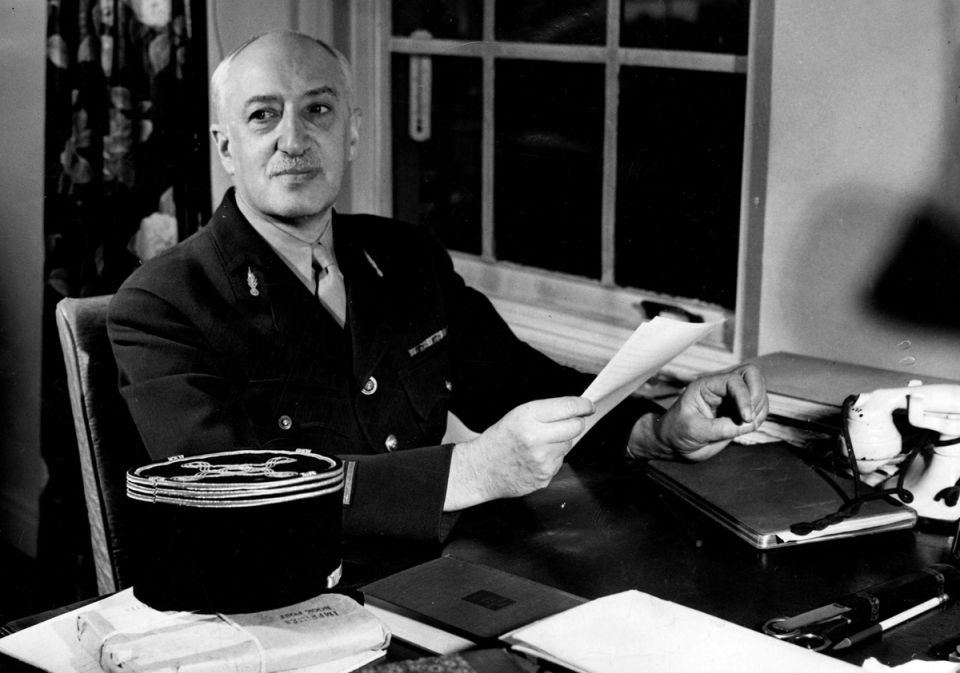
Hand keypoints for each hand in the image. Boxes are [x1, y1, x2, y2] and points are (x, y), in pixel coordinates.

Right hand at [444, 396, 594, 510]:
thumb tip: (578, 410)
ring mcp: (541, 459)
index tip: (589, 406)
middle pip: (576, 426)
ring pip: (569, 444)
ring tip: (539, 444)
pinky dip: (553, 458)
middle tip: (566, 422)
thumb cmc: (500, 439)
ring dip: (561, 442)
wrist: (481, 470)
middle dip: (575, 423)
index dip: (583, 405)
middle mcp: (536, 437)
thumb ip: (546, 411)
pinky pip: (560, 462)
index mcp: (527, 417)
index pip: (568, 407)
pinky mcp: (544, 476)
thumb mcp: (517, 415)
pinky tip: (535, 458)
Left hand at [629, 364, 767, 461]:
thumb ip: (718, 428)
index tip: (745, 418)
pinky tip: (749, 426)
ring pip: (758, 390)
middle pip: (751, 375)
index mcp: (706, 386)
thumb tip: (745, 424)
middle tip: (751, 417)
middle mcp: (721, 389)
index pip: (734, 380)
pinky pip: (759, 407)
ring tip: (747, 425)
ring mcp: (732, 399)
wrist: (673, 443)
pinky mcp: (738, 412)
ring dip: (760, 407)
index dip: (744, 397)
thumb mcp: (693, 430)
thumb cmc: (676, 432)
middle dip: (757, 394)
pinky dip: (761, 415)